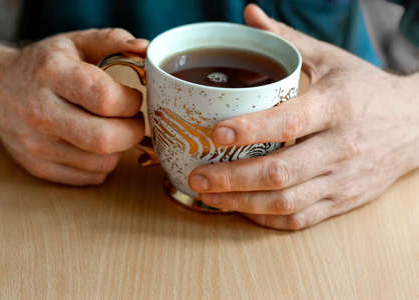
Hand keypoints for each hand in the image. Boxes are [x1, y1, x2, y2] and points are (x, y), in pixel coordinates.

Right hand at [0, 29, 147, 184]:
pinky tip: (93, 144)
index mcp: (52, 73)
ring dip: (119, 148)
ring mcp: (37, 145)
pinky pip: (92, 177)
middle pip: (105, 139)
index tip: (132, 98)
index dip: (131, 102)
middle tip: (131, 120)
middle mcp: (40, 111)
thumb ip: (113, 41)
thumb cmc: (45, 66)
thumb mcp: (75, 43)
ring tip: (111, 128)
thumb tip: (145, 50)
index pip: (105, 99)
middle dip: (132, 131)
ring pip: (103, 162)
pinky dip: (103, 163)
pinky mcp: (39, 168)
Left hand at [188, 4, 418, 229]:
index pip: (289, 122)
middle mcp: (340, 147)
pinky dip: (266, 218)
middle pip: (281, 172)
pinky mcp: (343, 202)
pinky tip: (242, 208)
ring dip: (242, 203)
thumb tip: (250, 15)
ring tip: (208, 196)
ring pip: (286, 202)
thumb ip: (288, 41)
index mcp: (336, 107)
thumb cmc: (365, 90)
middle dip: (232, 179)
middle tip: (197, 176)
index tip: (215, 132)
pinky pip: (300, 220)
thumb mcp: (330, 60)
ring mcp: (341, 179)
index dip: (251, 129)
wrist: (415, 125)